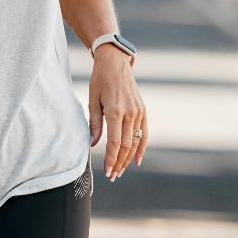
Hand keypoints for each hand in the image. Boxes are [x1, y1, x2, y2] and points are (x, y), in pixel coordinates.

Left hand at [88, 45, 146, 179]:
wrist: (115, 63)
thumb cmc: (100, 80)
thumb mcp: (92, 100)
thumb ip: (93, 123)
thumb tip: (92, 144)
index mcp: (114, 110)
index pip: (114, 142)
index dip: (111, 159)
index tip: (107, 171)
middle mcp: (129, 113)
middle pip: (126, 146)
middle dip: (119, 163)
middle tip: (113, 175)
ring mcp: (138, 112)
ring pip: (135, 142)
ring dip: (128, 159)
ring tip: (120, 170)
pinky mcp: (143, 110)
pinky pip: (144, 133)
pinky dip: (141, 148)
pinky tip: (136, 160)